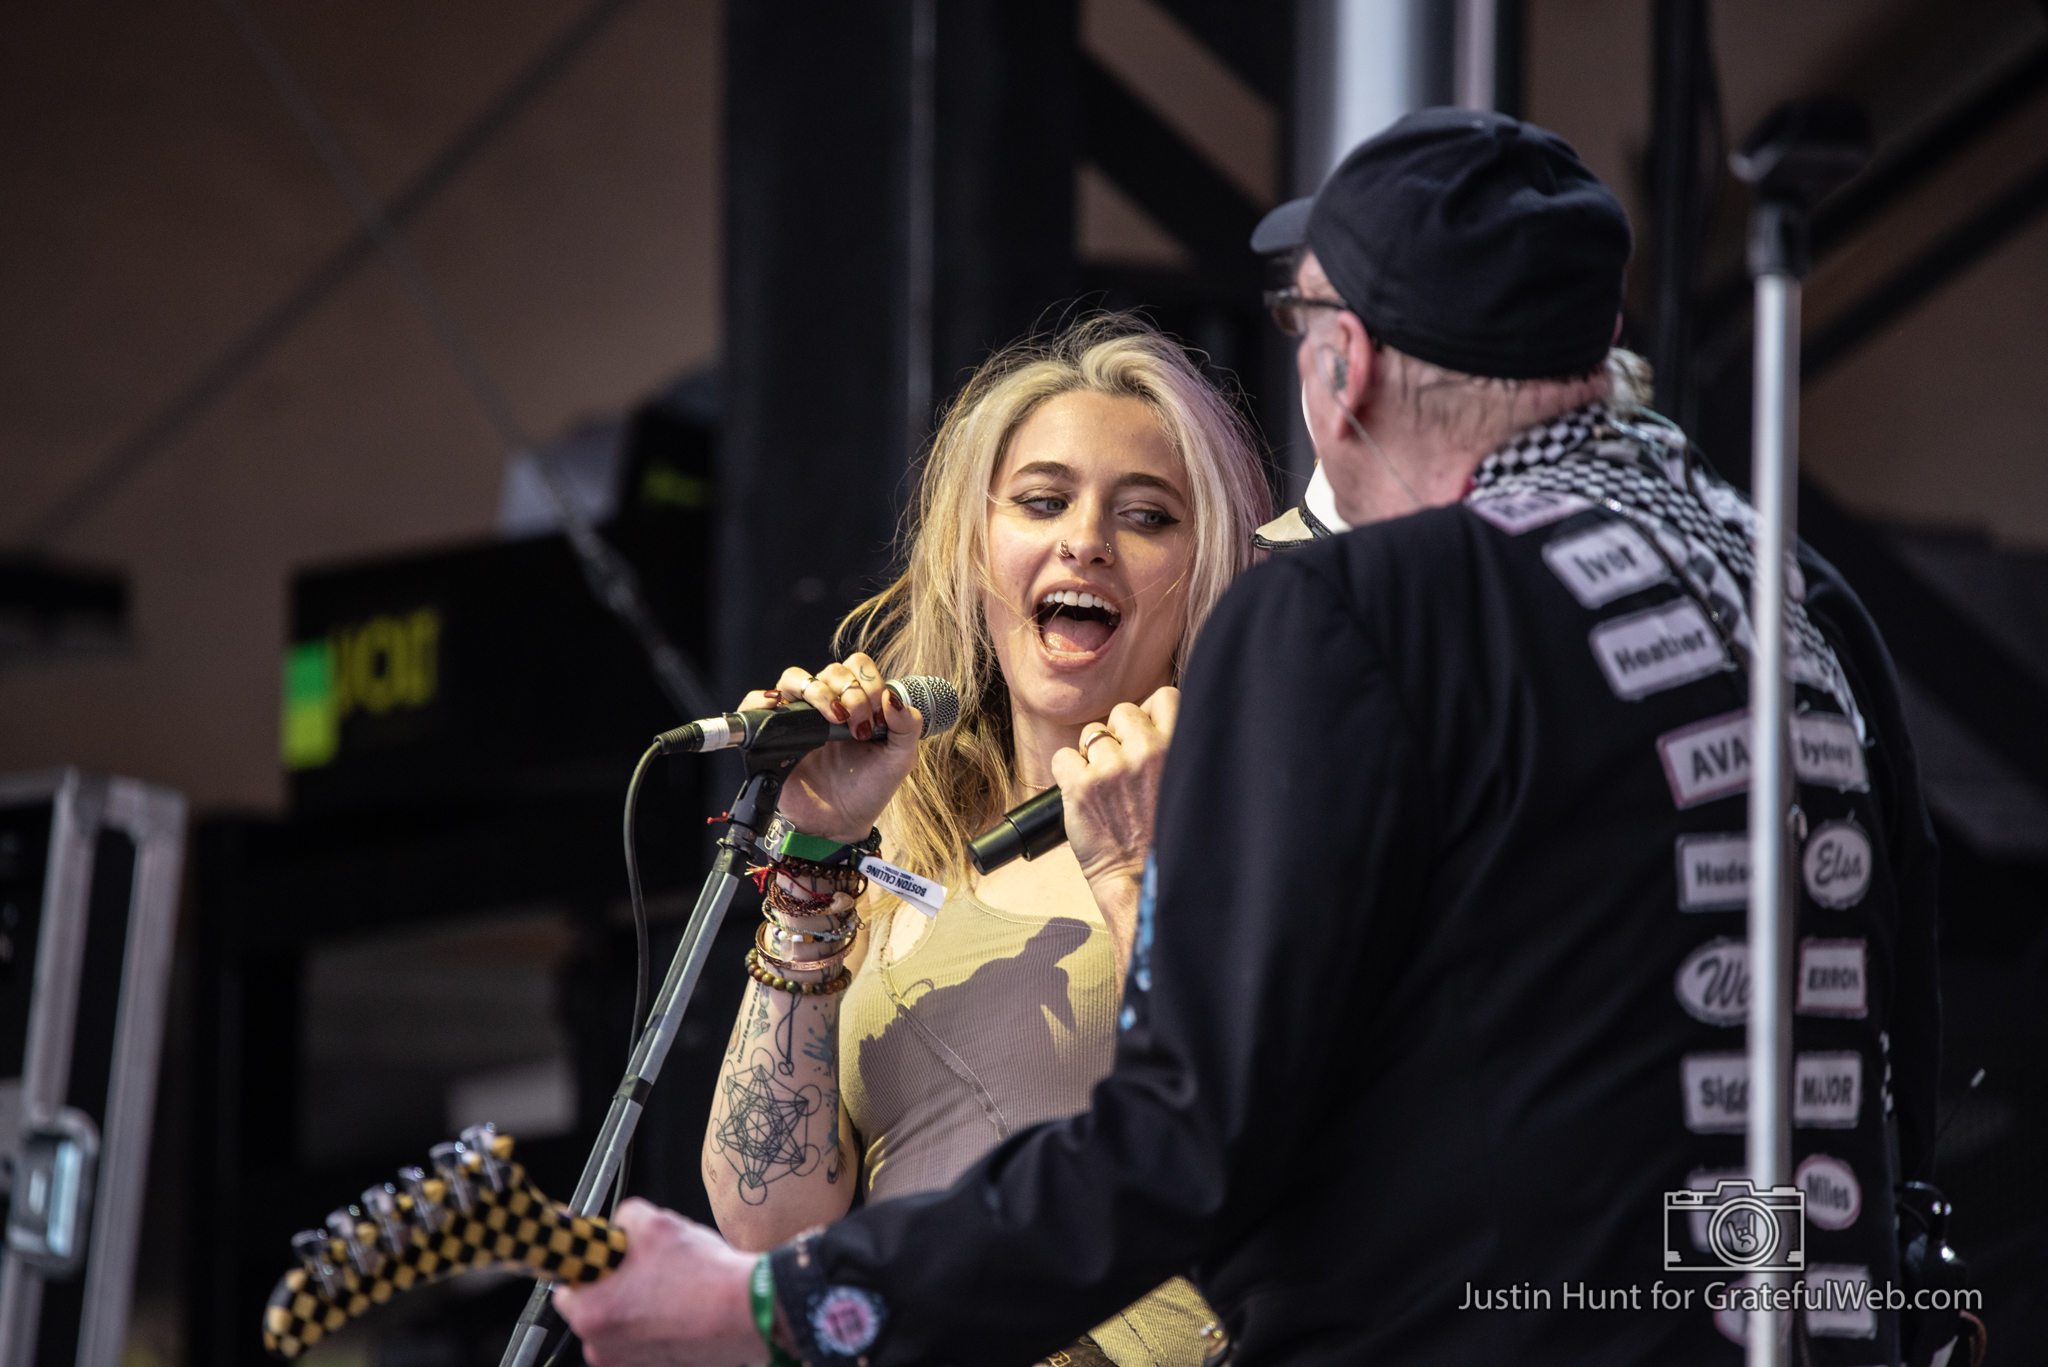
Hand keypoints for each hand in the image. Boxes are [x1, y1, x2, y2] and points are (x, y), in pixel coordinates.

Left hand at [552, 1199, 764, 1366]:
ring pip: (622, 1325)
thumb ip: (623, 1218)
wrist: (748, 1312)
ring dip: (639, 1305)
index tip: (605, 1255)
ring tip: (672, 1285)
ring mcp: (630, 1365)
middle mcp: (603, 1349)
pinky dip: (658, 1325)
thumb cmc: (702, 1276)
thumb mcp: (654, 1223)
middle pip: (595, 1306)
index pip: (564, 1285)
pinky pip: (645, 1342)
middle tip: (647, 1264)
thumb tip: (619, 1224)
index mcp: (591, 1314)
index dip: (587, 1263)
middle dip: (616, 1284)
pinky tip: (682, 1305)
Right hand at [737, 652, 922, 842]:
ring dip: (818, 692)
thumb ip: (908, 726)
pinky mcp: (773, 735)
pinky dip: (759, 699)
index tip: (879, 720)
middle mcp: (826, 704)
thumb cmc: (869, 789)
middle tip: (859, 729)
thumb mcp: (900, 758)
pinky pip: (755, 705)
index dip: (871, 683)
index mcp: (856, 702)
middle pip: (831, 669)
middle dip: (852, 693)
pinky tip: (777, 705)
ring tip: (834, 719)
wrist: (841, 823)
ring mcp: (798, 718)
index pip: (858, 666)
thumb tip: (893, 699)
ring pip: (795, 678)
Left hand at [1049, 686, 1176, 974]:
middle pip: (1123, 711)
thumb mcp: (1190, 788)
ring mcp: (1113, 767)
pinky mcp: (1081, 786)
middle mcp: (1149, 751)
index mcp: (1181, 749)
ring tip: (1106, 792)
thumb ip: (1178, 752)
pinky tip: (1084, 798)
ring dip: (1093, 757)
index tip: (1146, 740)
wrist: (1144, 886)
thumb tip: (1157, 721)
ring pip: (1091, 733)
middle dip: (1119, 735)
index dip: (1150, 716)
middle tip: (1124, 772)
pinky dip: (1067, 776)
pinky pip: (1062, 758)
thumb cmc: (1168, 842)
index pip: (1164, 697)